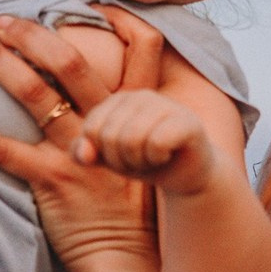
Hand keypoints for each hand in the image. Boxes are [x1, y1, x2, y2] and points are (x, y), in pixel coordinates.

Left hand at [0, 9, 167, 270]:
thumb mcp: (143, 156)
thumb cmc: (130, 211)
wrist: (128, 261)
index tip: (87, 0)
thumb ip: (126, 120)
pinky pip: (1, 150)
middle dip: (32, 34)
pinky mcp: (51, 179)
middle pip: (70, 61)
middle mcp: (105, 124)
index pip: (140, 52)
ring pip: (34, 93)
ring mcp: (78, 150)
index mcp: (131, 114)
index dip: (118, 19)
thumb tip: (95, 86)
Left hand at [75, 89, 215, 194]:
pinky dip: (157, 159)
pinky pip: (157, 143)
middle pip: (110, 136)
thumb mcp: (108, 159)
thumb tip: (83, 154)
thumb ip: (84, 153)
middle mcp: (141, 96)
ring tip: (151, 159)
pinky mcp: (187, 121)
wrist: (187, 175)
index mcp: (118, 100)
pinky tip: (166, 156)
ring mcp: (166, 105)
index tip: (121, 157)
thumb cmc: (145, 162)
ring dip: (139, 162)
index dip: (103, 155)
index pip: (91, 130)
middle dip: (122, 161)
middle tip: (140, 161)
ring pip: (132, 139)